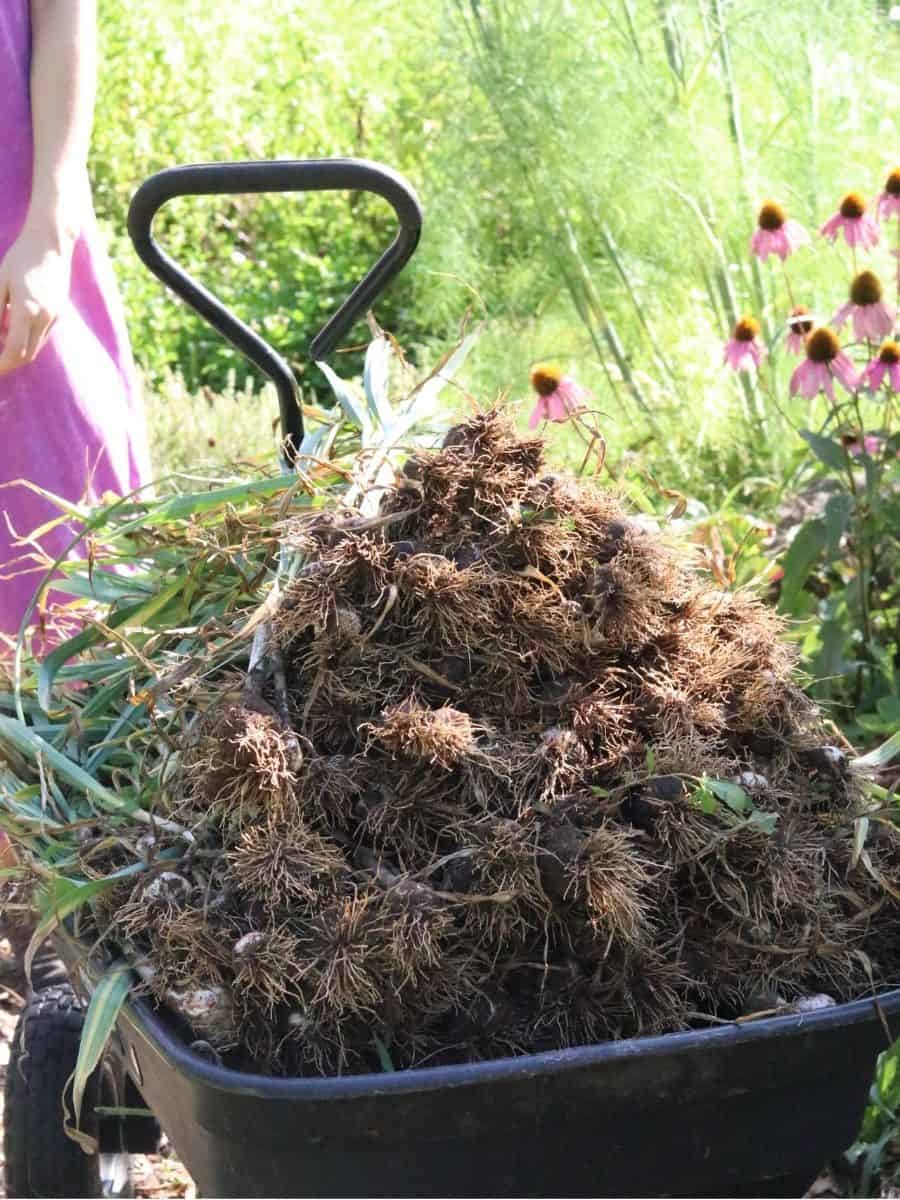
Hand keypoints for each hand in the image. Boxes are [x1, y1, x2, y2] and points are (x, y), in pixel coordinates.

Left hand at [0, 225, 73, 375]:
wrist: (51, 245)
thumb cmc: (20, 258)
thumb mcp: (0, 283)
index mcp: (27, 311)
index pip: (14, 351)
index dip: (1, 364)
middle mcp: (44, 318)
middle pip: (26, 355)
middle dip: (8, 362)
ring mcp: (54, 317)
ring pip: (35, 347)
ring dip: (17, 349)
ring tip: (1, 336)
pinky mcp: (59, 313)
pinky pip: (41, 336)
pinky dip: (27, 339)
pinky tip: (13, 325)